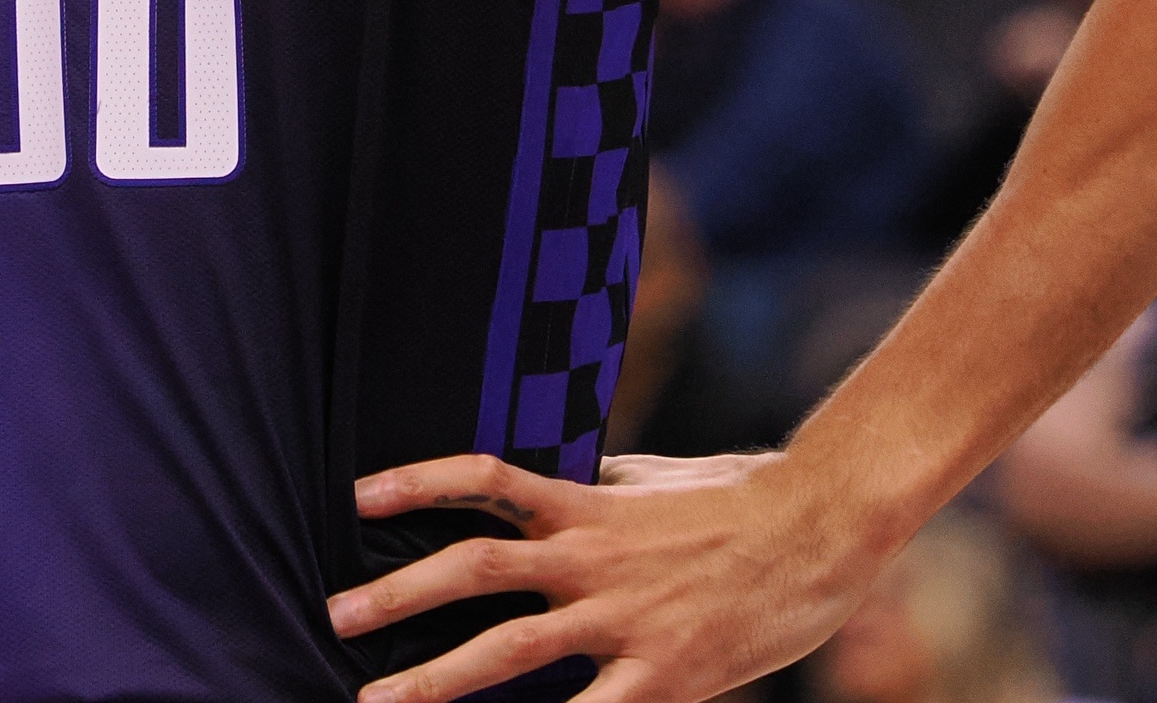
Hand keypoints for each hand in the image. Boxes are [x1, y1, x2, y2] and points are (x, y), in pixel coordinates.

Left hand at [329, 449, 872, 702]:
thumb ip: (599, 484)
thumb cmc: (742, 496)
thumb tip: (558, 479)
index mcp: (587, 505)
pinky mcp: (662, 676)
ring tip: (374, 701)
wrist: (822, 524)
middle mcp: (591, 558)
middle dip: (396, 597)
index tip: (356, 498)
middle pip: (474, 571)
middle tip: (334, 615)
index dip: (417, 483)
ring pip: (508, 650)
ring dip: (434, 678)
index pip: (485, 480)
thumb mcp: (656, 477)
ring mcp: (623, 620)